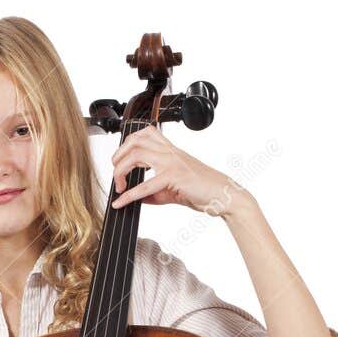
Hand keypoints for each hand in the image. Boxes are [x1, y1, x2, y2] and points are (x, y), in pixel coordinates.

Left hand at [110, 126, 245, 216]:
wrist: (222, 195)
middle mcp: (169, 151)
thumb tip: (135, 199)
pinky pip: (145, 184)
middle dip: (118, 156)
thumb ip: (152, 192)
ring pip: (136, 154)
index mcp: (170, 150)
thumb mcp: (171, 189)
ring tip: (119, 186)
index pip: (144, 134)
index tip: (119, 161)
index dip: (126, 144)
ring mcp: (171, 161)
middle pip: (135, 141)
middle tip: (115, 173)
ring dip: (120, 170)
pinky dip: (129, 195)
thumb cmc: (201, 190)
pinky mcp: (174, 176)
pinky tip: (122, 202)